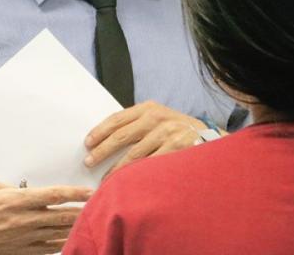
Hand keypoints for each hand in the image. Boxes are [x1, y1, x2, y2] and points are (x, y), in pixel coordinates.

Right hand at [0, 182, 92, 254]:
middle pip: (61, 217)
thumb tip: (24, 189)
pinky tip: (69, 242)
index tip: (90, 190)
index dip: (75, 194)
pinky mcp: (17, 254)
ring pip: (56, 236)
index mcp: (18, 200)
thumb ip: (12, 189)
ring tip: (91, 224)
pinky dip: (58, 246)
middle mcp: (23, 221)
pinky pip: (44, 251)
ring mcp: (21, 240)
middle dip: (82, 212)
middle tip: (100, 206)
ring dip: (74, 230)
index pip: (54, 195)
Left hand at [84, 101, 209, 176]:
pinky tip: (127, 184)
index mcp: (149, 108)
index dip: (100, 131)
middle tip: (88, 163)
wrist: (206, 137)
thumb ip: (138, 124)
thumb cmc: (176, 130)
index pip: (118, 118)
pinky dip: (136, 176)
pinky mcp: (175, 150)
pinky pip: (150, 166)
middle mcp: (156, 119)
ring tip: (104, 182)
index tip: (87, 143)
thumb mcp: (158, 119)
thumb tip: (107, 139)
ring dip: (116, 170)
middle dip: (102, 150)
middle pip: (122, 136)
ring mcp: (166, 134)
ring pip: (133, 155)